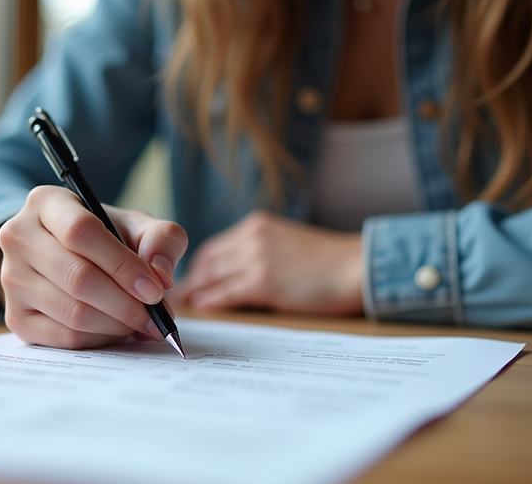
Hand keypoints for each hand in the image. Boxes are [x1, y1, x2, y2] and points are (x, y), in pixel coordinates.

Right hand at [0, 185, 187, 348]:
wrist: (67, 255)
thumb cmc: (106, 237)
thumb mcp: (137, 225)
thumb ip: (161, 240)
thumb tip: (160, 276)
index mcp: (46, 203)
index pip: (80, 232)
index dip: (122, 265)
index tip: (154, 289)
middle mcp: (18, 237)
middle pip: (77, 278)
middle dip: (126, 304)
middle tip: (155, 317)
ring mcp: (11, 279)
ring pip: (73, 313)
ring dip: (116, 325)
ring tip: (138, 321)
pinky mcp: (15, 317)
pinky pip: (64, 338)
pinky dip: (100, 339)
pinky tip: (115, 329)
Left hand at [169, 211, 362, 314]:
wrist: (356, 266)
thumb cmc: (328, 260)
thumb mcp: (288, 243)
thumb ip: (260, 251)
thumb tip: (234, 274)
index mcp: (257, 225)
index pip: (215, 246)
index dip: (198, 265)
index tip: (188, 279)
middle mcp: (252, 237)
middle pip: (208, 260)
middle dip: (190, 278)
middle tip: (175, 295)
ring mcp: (257, 258)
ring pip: (212, 275)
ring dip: (195, 290)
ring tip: (182, 304)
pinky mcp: (264, 281)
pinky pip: (226, 293)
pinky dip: (210, 300)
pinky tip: (202, 306)